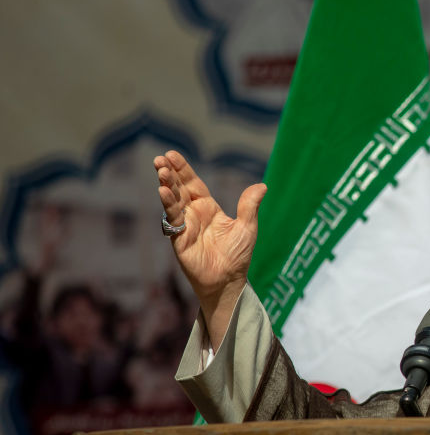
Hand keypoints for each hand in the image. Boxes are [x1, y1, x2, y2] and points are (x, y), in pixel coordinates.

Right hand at [154, 150, 266, 346]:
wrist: (229, 280)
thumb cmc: (238, 255)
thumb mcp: (247, 227)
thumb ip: (250, 206)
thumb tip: (263, 185)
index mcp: (208, 208)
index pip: (193, 184)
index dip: (183, 170)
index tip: (172, 154)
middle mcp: (193, 214)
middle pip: (179, 189)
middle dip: (170, 173)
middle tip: (160, 158)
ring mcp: (185, 225)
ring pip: (173, 201)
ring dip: (166, 186)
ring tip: (161, 170)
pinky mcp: (179, 238)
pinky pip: (173, 219)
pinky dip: (168, 205)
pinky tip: (163, 191)